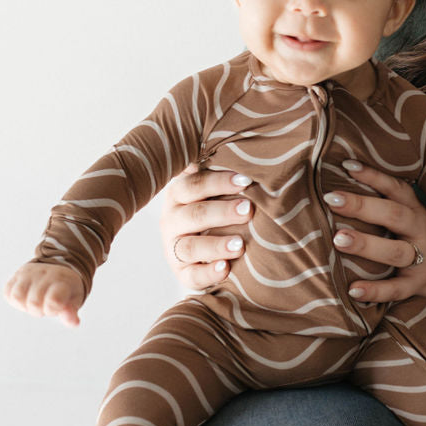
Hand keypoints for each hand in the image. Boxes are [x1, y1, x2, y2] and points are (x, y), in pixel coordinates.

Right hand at [4, 262, 85, 327]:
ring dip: (25, 306)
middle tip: (45, 306)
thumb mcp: (74, 300)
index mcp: (63, 281)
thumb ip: (71, 313)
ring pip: (17, 296)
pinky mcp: (17, 274)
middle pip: (33, 303)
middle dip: (39, 311)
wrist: (59, 268)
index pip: (53, 300)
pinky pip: (8, 292)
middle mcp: (45, 273)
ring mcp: (30, 272)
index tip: (56, 308)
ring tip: (35, 303)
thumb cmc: (66, 289)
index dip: (51, 310)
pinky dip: (15, 301)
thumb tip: (73, 323)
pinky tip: (26, 299)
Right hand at [161, 163, 253, 291]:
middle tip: (248, 209)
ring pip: (191, 246)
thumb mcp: (220, 189)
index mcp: (181, 193)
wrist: (216, 246)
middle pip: (194, 214)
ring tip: (240, 244)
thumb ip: (228, 174)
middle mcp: (172, 219)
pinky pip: (192, 276)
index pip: (194, 184)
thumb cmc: (222, 206)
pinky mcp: (182, 272)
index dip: (218, 182)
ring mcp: (174, 247)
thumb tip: (253, 149)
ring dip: (216, 245)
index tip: (246, 181)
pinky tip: (226, 269)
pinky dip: (208, 274)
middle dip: (222, 212)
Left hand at [323, 160, 425, 311]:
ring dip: (367, 245)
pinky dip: (375, 291)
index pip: (396, 189)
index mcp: (416, 211)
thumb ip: (385, 205)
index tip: (347, 166)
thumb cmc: (420, 241)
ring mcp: (421, 259)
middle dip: (362, 206)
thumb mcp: (411, 218)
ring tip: (338, 239)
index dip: (373, 176)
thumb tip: (339, 186)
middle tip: (332, 199)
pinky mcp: (417, 285)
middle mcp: (421, 231)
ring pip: (395, 252)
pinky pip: (396, 289)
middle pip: (394, 215)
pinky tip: (353, 290)